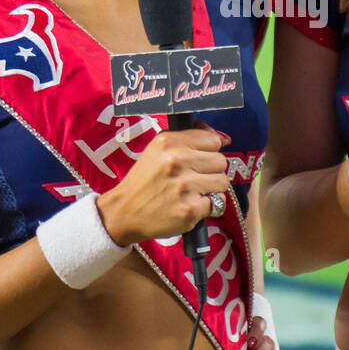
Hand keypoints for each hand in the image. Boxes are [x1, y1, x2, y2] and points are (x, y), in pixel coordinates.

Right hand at [96, 121, 231, 245]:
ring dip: (212, 188)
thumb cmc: (144, 180)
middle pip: (221, 161)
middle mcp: (177, 161)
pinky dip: (207, 206)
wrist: (124, 211)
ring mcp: (185, 186)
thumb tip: (223, 137)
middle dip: (211, 170)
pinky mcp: (190, 209)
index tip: (201, 158)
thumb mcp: (158, 149)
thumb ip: (190, 138)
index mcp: (169, 142)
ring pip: (222, 182)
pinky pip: (217, 203)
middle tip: (194, 177)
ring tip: (193, 191)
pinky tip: (190, 204)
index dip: (210, 150)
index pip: (213, 140)